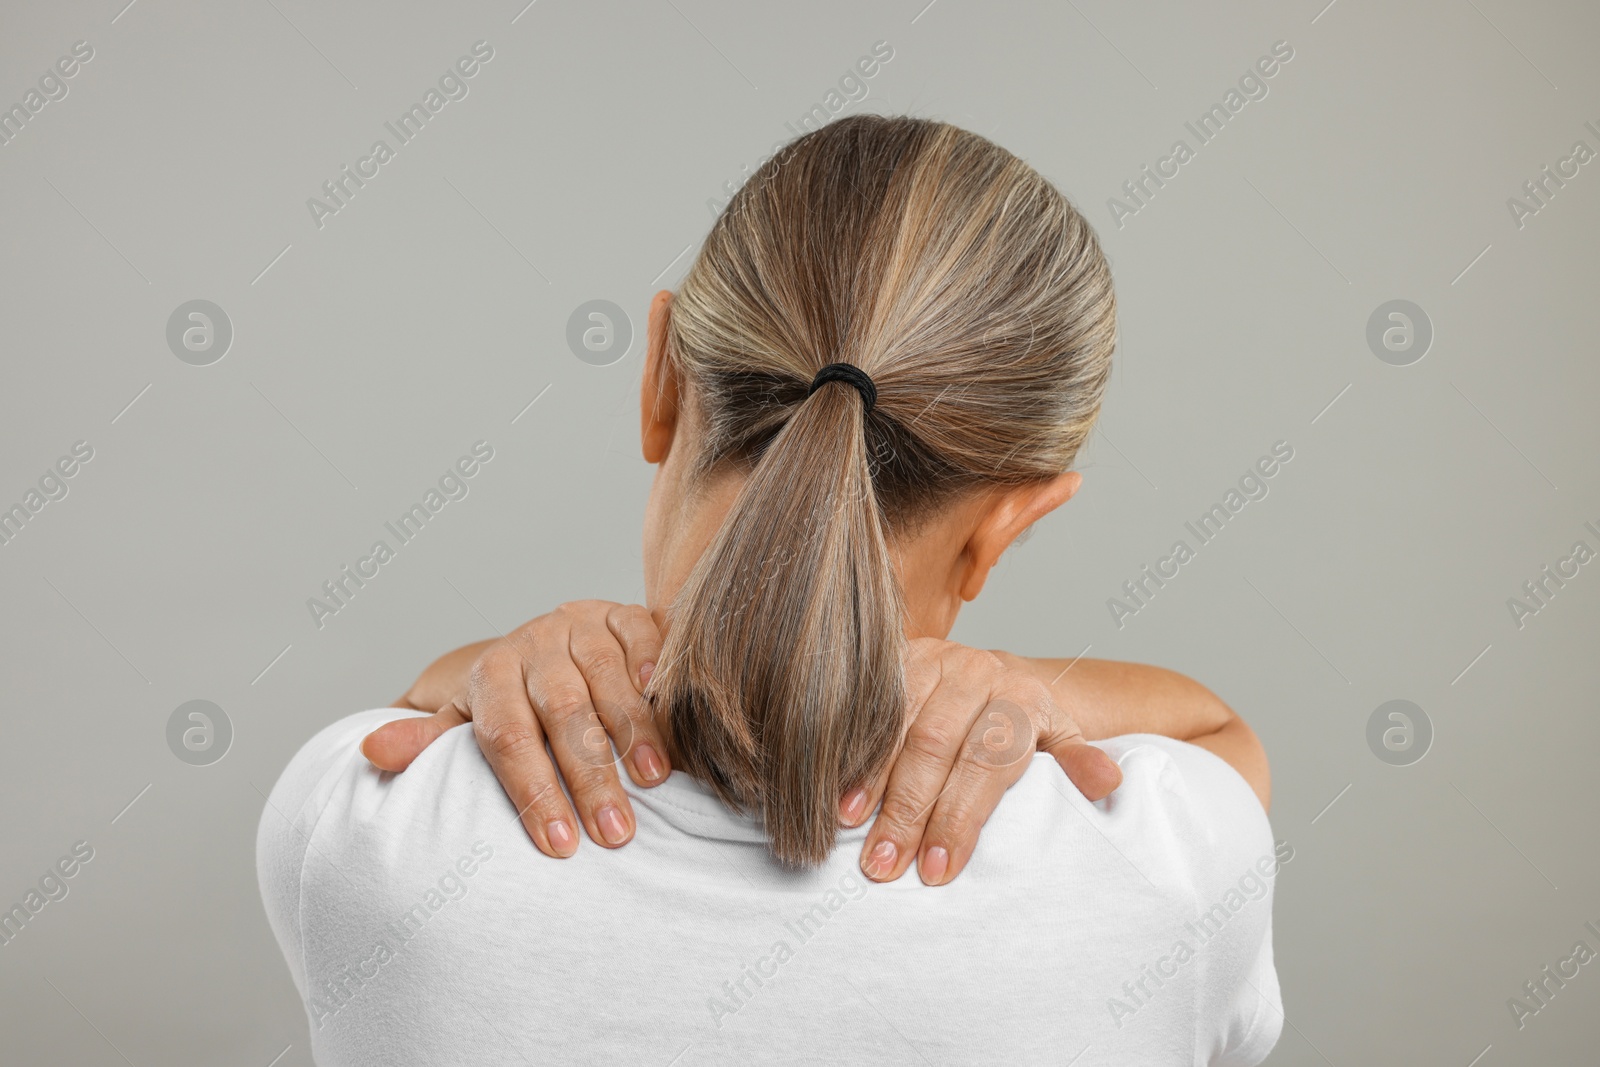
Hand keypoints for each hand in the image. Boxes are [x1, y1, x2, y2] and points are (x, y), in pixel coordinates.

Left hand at [362, 601, 669, 857]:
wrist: (549, 641)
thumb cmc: (512, 700)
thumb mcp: (466, 722)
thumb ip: (429, 741)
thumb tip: (370, 750)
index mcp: (491, 676)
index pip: (507, 736)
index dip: (532, 792)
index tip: (559, 846)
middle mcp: (533, 646)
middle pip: (562, 713)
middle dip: (590, 776)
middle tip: (615, 834)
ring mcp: (578, 626)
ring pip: (605, 676)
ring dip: (633, 730)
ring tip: (653, 782)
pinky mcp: (619, 612)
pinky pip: (639, 631)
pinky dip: (653, 664)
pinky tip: (668, 704)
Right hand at [849, 637, 1122, 885]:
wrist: (996, 674)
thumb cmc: (1023, 729)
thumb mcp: (1059, 744)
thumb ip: (1075, 762)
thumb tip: (1107, 783)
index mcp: (1022, 698)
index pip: (988, 761)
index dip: (959, 817)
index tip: (936, 869)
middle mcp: (977, 671)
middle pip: (936, 744)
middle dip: (907, 809)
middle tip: (884, 864)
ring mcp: (934, 658)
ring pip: (895, 722)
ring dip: (868, 777)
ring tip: (848, 827)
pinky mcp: (897, 655)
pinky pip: (866, 702)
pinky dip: (849, 747)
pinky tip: (833, 784)